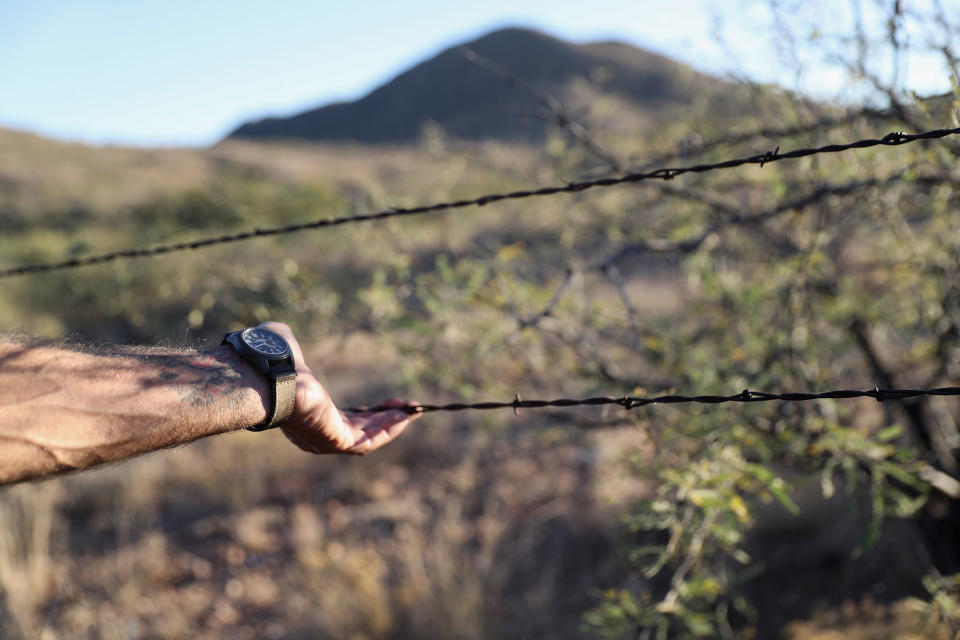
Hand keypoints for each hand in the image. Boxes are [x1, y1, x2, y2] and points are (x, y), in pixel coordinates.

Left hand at [258, 321, 419, 454]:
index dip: (367, 413)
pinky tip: (405, 416)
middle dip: (384, 419)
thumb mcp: (285, 349)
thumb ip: (289, 345)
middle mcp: (317, 432)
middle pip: (360, 430)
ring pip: (368, 436)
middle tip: (405, 408)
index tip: (384, 404)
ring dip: (391, 424)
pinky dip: (389, 429)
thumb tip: (281, 334)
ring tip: (411, 411)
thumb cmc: (273, 360)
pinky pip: (370, 440)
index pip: (343, 419)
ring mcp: (327, 439)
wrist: (269, 377)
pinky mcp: (337, 440)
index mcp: (307, 413)